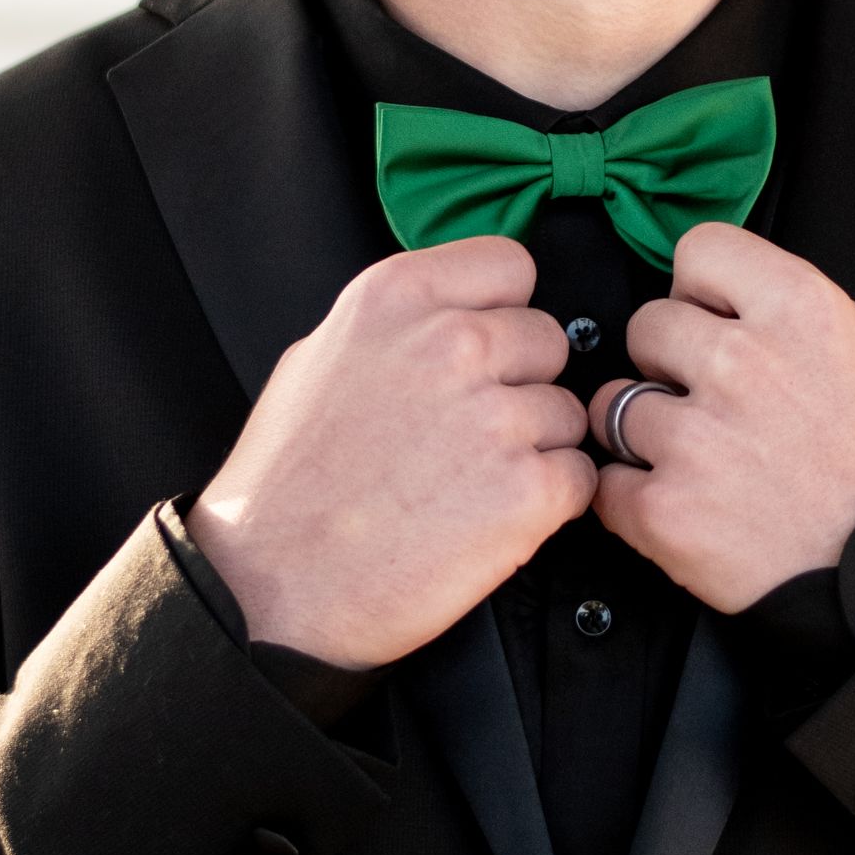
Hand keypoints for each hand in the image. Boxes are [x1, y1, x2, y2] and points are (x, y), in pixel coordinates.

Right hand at [188, 238, 593, 667]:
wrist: (274, 589)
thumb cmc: (286, 487)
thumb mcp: (317, 359)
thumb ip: (397, 326)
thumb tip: (450, 318)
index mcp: (398, 297)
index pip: (510, 266)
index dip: (503, 312)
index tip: (484, 349)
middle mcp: (453, 343)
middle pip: (547, 339)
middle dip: (520, 383)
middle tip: (467, 433)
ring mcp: (496, 415)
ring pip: (567, 412)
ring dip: (535, 448)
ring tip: (468, 484)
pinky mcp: (529, 490)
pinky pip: (580, 476)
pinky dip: (550, 502)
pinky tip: (490, 518)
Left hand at [588, 224, 854, 613]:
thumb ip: (806, 310)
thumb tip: (747, 296)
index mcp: (797, 307)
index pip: (699, 251)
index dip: (703, 289)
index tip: (713, 319)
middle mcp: (739, 361)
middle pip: (646, 324)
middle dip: (668, 360)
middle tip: (705, 398)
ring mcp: (695, 437)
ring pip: (613, 403)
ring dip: (642, 429)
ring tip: (691, 457)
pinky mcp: (665, 509)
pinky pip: (607, 482)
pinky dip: (631, 497)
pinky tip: (677, 504)